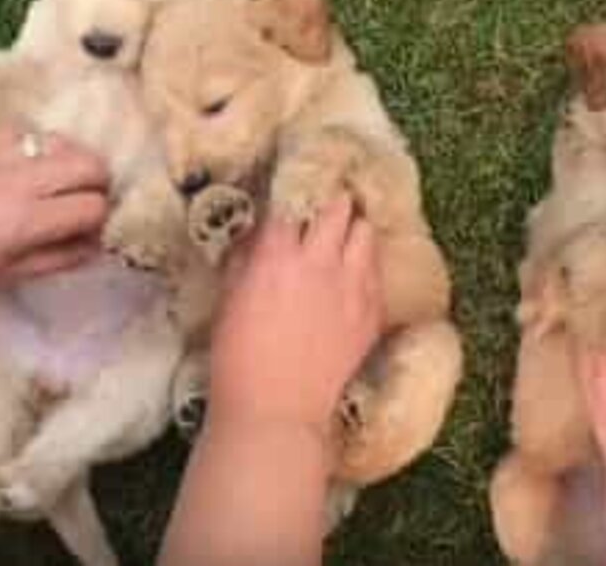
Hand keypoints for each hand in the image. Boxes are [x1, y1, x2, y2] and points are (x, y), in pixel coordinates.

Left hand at [0, 129, 108, 307]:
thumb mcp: (4, 276)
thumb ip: (57, 259)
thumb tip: (96, 245)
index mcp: (25, 220)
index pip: (93, 207)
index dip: (100, 220)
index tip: (92, 231)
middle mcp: (18, 179)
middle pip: (89, 163)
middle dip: (98, 184)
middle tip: (85, 201)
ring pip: (62, 141)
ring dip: (71, 162)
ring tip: (58, 181)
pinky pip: (25, 132)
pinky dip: (36, 148)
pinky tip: (24, 166)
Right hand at [208, 194, 383, 437]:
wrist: (277, 411)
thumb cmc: (237, 360)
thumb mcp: (228, 301)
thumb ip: (245, 261)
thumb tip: (257, 236)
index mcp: (276, 256)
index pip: (290, 202)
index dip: (290, 194)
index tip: (291, 193)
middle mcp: (319, 262)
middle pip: (337, 207)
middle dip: (330, 203)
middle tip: (324, 210)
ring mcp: (351, 285)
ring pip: (365, 232)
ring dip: (353, 230)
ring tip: (344, 238)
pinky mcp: (371, 311)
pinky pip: (377, 271)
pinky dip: (365, 266)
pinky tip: (353, 276)